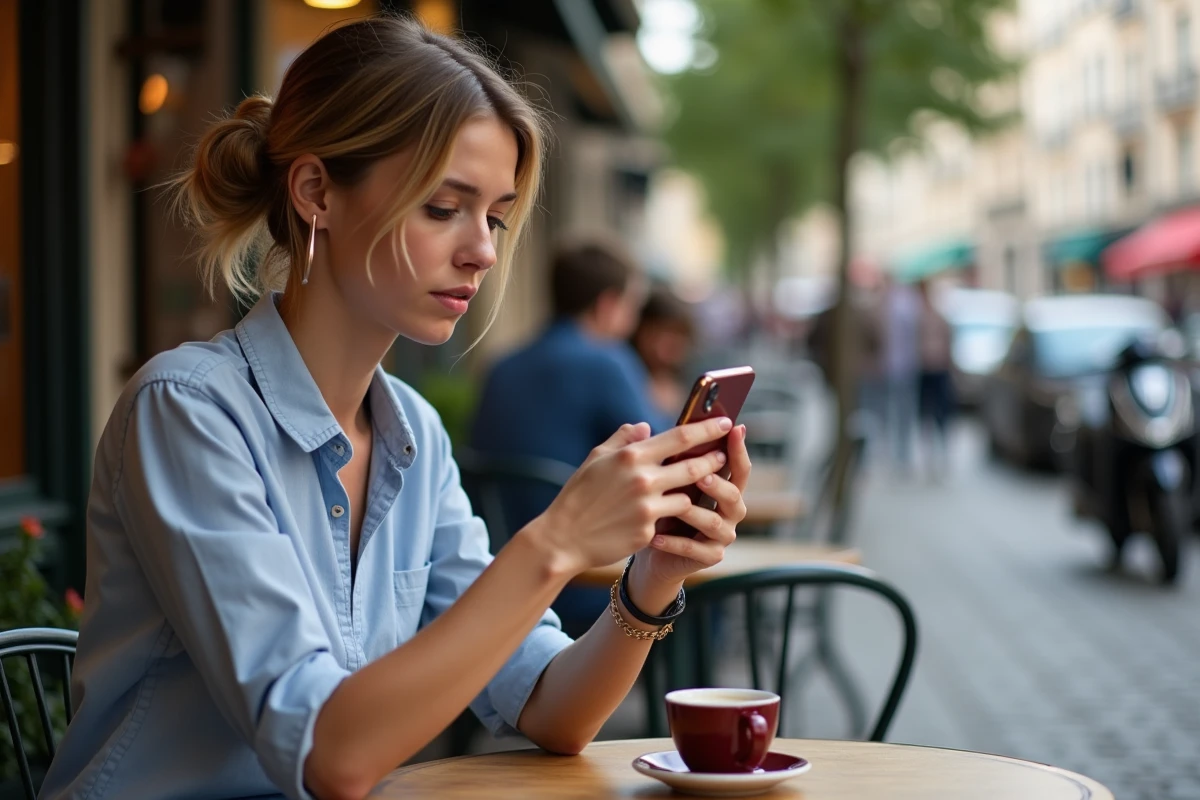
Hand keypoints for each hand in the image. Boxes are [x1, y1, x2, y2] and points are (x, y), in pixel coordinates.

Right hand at [532, 417, 735, 575]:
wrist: (563, 538)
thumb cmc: (578, 495)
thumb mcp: (596, 458)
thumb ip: (623, 439)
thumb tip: (646, 428)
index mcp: (631, 456)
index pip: (680, 437)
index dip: (707, 428)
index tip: (725, 422)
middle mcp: (642, 479)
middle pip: (693, 466)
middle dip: (714, 459)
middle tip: (724, 454)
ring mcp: (647, 507)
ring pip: (687, 496)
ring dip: (696, 492)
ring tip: (703, 487)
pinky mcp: (648, 531)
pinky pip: (671, 519)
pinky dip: (674, 514)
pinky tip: (678, 513)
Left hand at [629, 424, 750, 597]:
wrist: (653, 549)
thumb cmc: (663, 507)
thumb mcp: (668, 481)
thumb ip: (672, 459)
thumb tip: (657, 425)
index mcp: (725, 488)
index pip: (739, 467)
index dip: (739, 449)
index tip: (735, 428)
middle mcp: (730, 511)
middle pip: (734, 495)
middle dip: (719, 484)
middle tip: (702, 475)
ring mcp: (722, 536)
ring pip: (714, 522)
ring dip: (693, 512)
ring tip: (673, 505)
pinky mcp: (709, 557)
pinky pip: (695, 549)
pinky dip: (674, 542)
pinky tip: (656, 536)